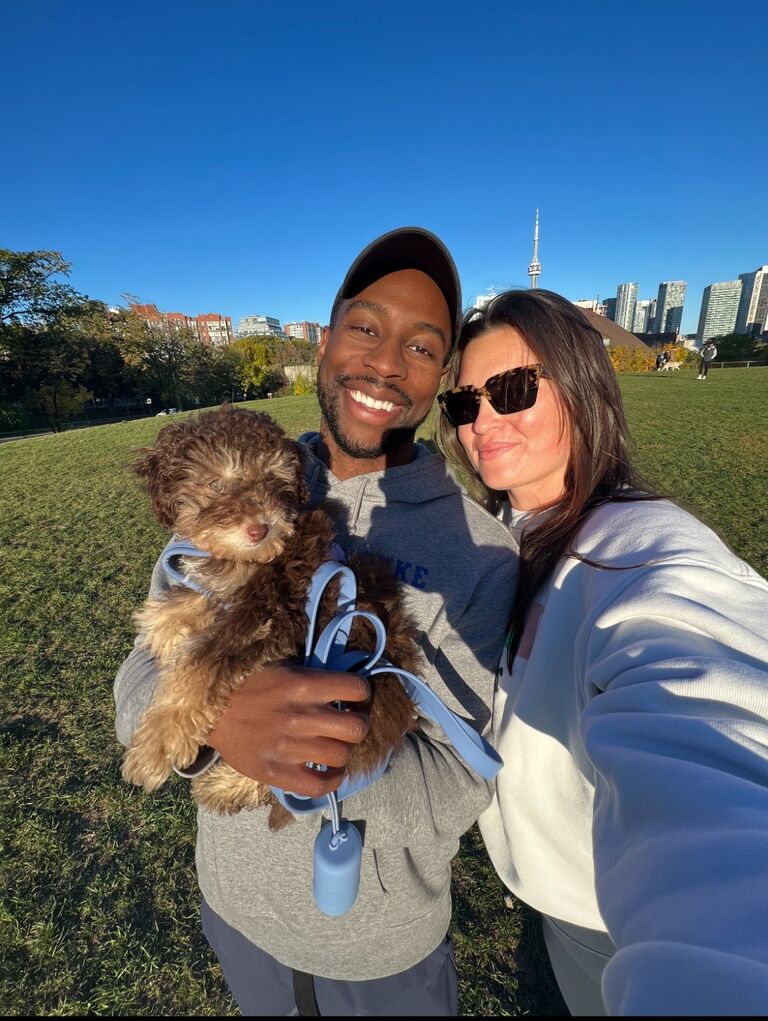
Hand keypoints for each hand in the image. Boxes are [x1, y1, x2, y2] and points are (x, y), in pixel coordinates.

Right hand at [207, 662, 370, 795]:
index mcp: (304, 686)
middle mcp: (301, 716)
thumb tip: (345, 691)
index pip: (357, 689)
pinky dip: (332, 781)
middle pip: (356, 729)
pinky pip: (319, 787)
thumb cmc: (248, 686)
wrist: (208, 710)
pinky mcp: (276, 773)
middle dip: (357, 726)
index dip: (361, 694)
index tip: (354, 699)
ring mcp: (290, 748)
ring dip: (342, 752)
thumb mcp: (284, 669)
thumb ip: (314, 681)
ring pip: (341, 756)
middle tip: (347, 725)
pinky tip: (329, 772)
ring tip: (334, 747)